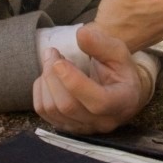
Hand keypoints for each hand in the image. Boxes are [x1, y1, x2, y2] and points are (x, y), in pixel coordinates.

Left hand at [33, 26, 151, 134]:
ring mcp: (83, 128)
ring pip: (52, 110)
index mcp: (121, 102)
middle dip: (53, 76)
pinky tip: (49, 77)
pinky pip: (43, 112)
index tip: (59, 61)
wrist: (121, 92)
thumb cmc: (121, 71)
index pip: (97, 101)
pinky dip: (40, 91)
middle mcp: (102, 121)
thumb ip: (101, 44)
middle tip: (52, 53)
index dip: (74, 82)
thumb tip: (81, 34)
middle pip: (68, 106)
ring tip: (52, 62)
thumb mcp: (118, 53)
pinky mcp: (67, 127)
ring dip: (45, 81)